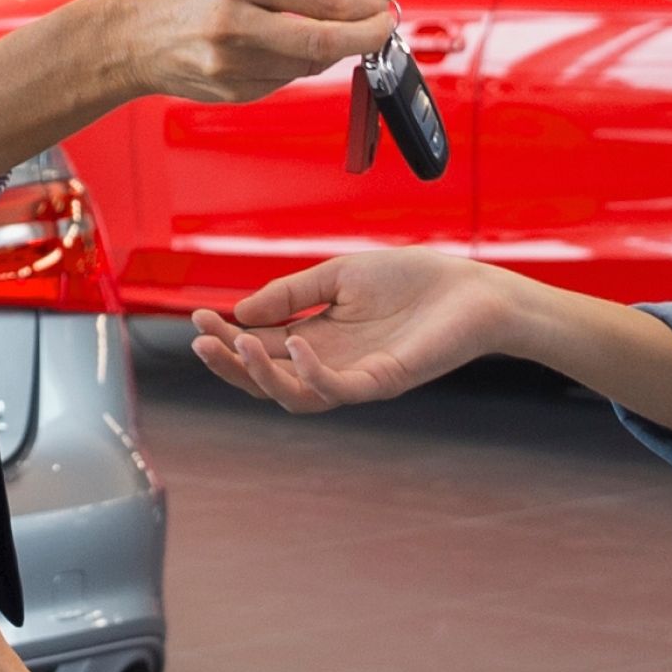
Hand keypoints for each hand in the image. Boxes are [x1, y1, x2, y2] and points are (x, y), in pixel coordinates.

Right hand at [87, 0, 394, 104]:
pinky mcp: (234, 92)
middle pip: (326, 41)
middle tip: (380, 25)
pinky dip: (295, 61)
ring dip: (328, 46)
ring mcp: (232, 64)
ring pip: (310, 62)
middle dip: (366, 35)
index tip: (384, 1)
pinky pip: (287, 78)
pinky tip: (273, 45)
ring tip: (313, 25)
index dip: (367, 4)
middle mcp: (235, 23)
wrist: (128, 37)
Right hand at [189, 248, 505, 410]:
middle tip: (201, 339)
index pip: (259, 347)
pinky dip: (310, 372)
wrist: (472, 289)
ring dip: (259, 374)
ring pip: (293, 395)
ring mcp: (354, 377)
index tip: (198, 316)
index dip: (226, 335)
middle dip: (228, 362)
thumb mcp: (339, 275)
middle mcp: (330, 363)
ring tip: (235, 342)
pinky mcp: (381, 381)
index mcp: (317, 338)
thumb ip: (292, 294)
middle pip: (265, 378)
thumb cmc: (414, 281)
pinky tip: (295, 345)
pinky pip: (336, 389)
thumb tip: (240, 311)